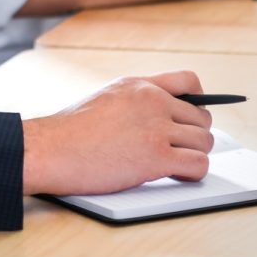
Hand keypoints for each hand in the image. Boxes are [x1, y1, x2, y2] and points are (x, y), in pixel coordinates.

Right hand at [21, 71, 212, 195]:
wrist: (51, 148)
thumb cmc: (70, 131)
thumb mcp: (106, 98)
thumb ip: (135, 101)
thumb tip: (159, 116)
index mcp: (138, 85)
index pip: (189, 81)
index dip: (198, 101)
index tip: (191, 117)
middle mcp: (152, 100)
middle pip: (201, 117)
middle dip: (193, 136)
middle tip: (177, 150)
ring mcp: (156, 127)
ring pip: (204, 141)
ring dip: (194, 156)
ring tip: (174, 165)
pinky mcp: (156, 156)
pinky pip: (198, 165)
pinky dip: (193, 173)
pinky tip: (176, 175)